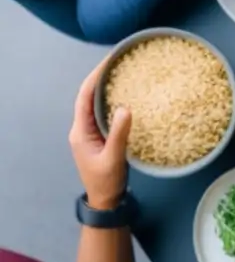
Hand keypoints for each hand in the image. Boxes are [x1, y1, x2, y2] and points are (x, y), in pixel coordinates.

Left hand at [68, 60, 131, 209]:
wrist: (105, 200)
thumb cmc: (107, 181)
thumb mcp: (114, 157)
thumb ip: (119, 133)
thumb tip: (126, 107)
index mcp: (81, 131)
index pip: (84, 98)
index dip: (94, 78)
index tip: (108, 62)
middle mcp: (82, 129)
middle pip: (88, 97)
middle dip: (101, 78)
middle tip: (118, 62)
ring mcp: (90, 132)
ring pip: (95, 104)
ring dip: (106, 88)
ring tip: (122, 73)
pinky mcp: (99, 136)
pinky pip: (103, 112)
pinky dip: (112, 100)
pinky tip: (126, 95)